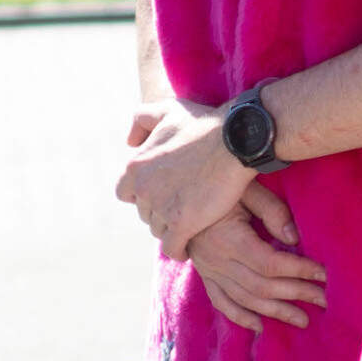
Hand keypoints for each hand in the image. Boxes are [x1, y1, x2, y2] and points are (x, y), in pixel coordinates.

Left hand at [116, 100, 257, 256]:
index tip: (160, 192)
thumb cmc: (205, 124)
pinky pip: (172, 248)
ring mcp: (162, 208)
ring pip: (158, 230)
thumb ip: (142, 120)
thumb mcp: (168, 110)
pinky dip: (178, 250)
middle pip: (145, 213)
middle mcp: (143, 189)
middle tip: (180, 207)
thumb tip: (130, 142)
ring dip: (171, 229)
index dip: (143, 194)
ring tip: (188, 224)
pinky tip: (187, 248)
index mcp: (135, 167)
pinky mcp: (182, 224)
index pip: (125, 193)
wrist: (236, 140)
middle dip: (159, 211)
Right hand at [186, 187, 323, 329]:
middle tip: (324, 300)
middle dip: (296, 293)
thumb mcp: (246, 189)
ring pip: (245, 299)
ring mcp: (209, 271)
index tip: (323, 274)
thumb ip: (272, 210)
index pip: (270, 263)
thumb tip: (294, 238)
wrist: (181, 191)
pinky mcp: (205, 275)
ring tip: (303, 320)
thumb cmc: (220, 184)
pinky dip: (240, 317)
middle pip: (262, 286)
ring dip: (276, 312)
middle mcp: (218, 261)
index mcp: (229, 239)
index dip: (299, 270)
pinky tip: (260, 327)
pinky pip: (222, 303)